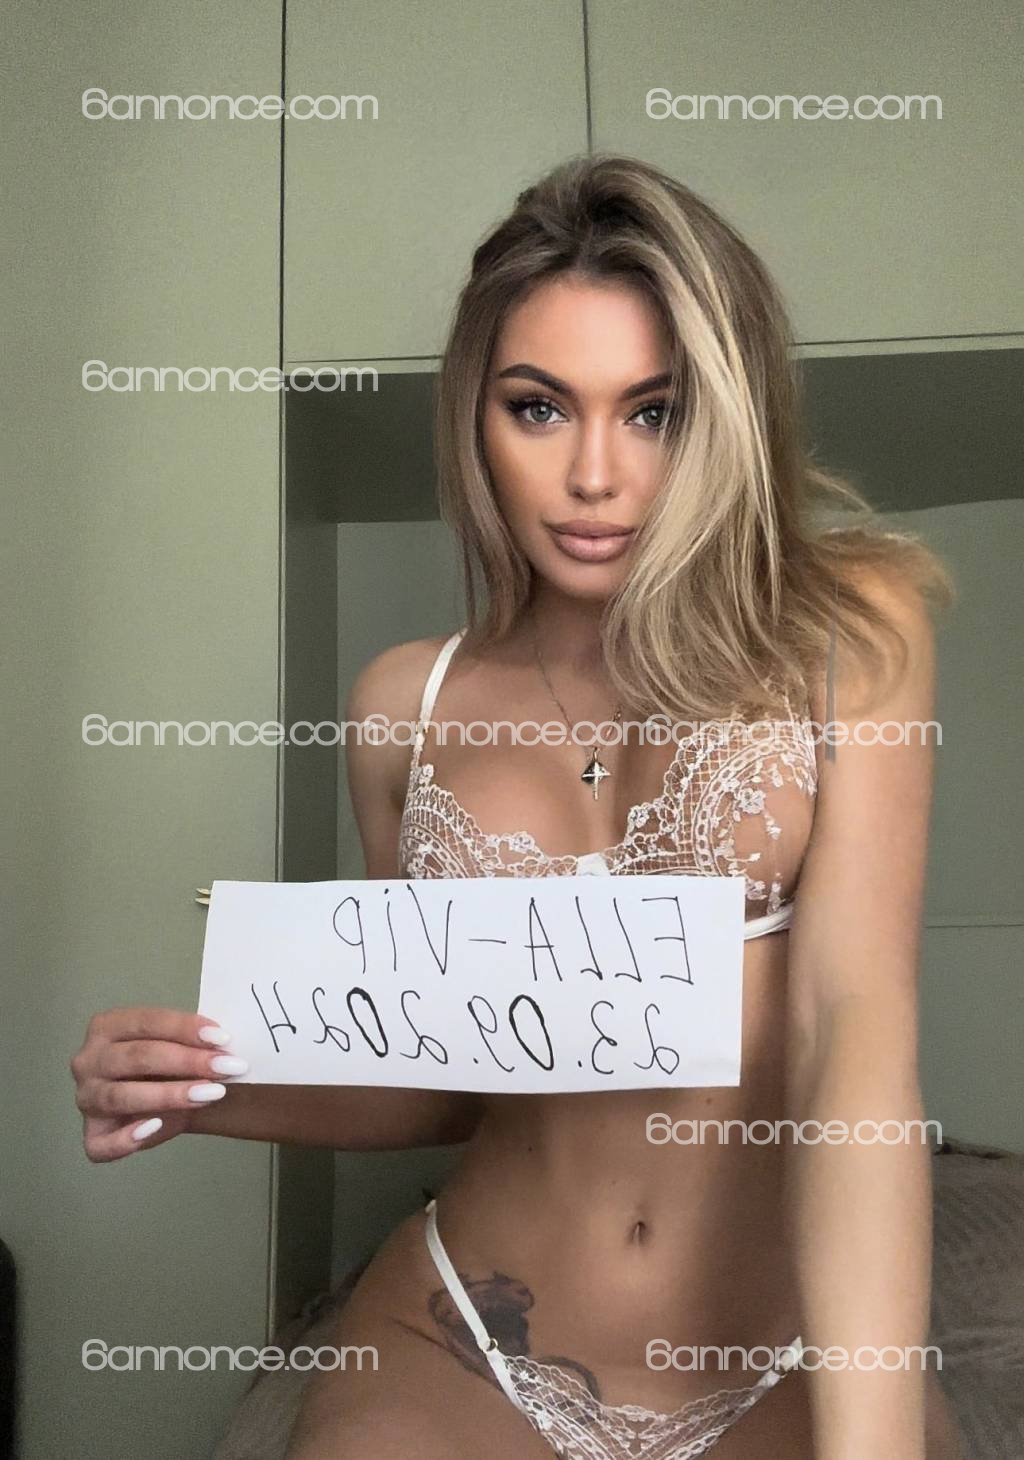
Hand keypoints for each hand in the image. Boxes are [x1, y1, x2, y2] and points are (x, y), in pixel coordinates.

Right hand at [70, 1007, 247, 1161]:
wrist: (162, 1105)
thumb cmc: (167, 1067)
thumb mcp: (177, 1047)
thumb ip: (191, 1043)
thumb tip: (224, 1045)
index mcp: (106, 1027)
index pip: (146, 1022)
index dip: (185, 1028)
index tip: (223, 1038)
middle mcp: (88, 1061)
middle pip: (137, 1057)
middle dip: (186, 1061)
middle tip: (226, 1067)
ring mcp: (86, 1099)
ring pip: (121, 1097)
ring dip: (170, 1095)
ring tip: (210, 1094)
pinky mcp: (91, 1136)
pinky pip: (103, 1143)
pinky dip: (127, 1138)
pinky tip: (157, 1126)